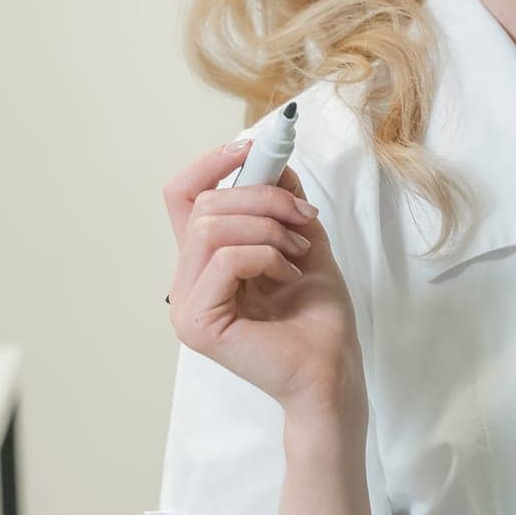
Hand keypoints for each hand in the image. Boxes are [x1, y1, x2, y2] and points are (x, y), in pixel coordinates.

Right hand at [164, 139, 364, 418]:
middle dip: (265, 198)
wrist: (332, 366)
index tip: (256, 148)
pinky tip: (288, 277)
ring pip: (212, 226)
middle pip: (206, 204)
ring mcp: (187, 302)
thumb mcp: (304, 239)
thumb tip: (271, 157)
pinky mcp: (197, 322)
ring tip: (297, 253)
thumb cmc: (319, 313)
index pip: (183, 195)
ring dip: (268, 227)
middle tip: (303, 220)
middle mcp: (188, 278)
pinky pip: (226, 259)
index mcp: (206, 258)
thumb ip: (282, 200)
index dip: (212, 163)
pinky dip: (267, 256)